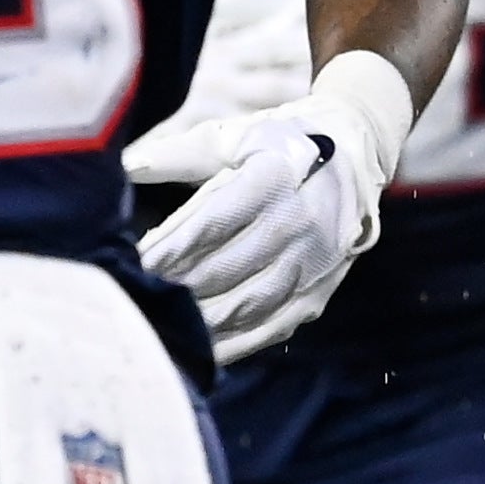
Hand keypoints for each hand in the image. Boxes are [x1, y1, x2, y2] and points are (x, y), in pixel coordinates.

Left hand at [131, 91, 389, 361]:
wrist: (360, 155)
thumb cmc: (279, 141)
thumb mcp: (233, 136)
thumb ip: (177, 154)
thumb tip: (123, 166)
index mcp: (276, 178)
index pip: (215, 220)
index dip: (172, 245)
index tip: (134, 261)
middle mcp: (302, 223)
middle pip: (229, 266)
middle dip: (177, 284)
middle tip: (134, 295)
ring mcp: (315, 263)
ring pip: (251, 303)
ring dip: (202, 318)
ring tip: (159, 322)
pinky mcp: (321, 291)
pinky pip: (274, 326)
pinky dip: (234, 342)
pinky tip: (198, 347)